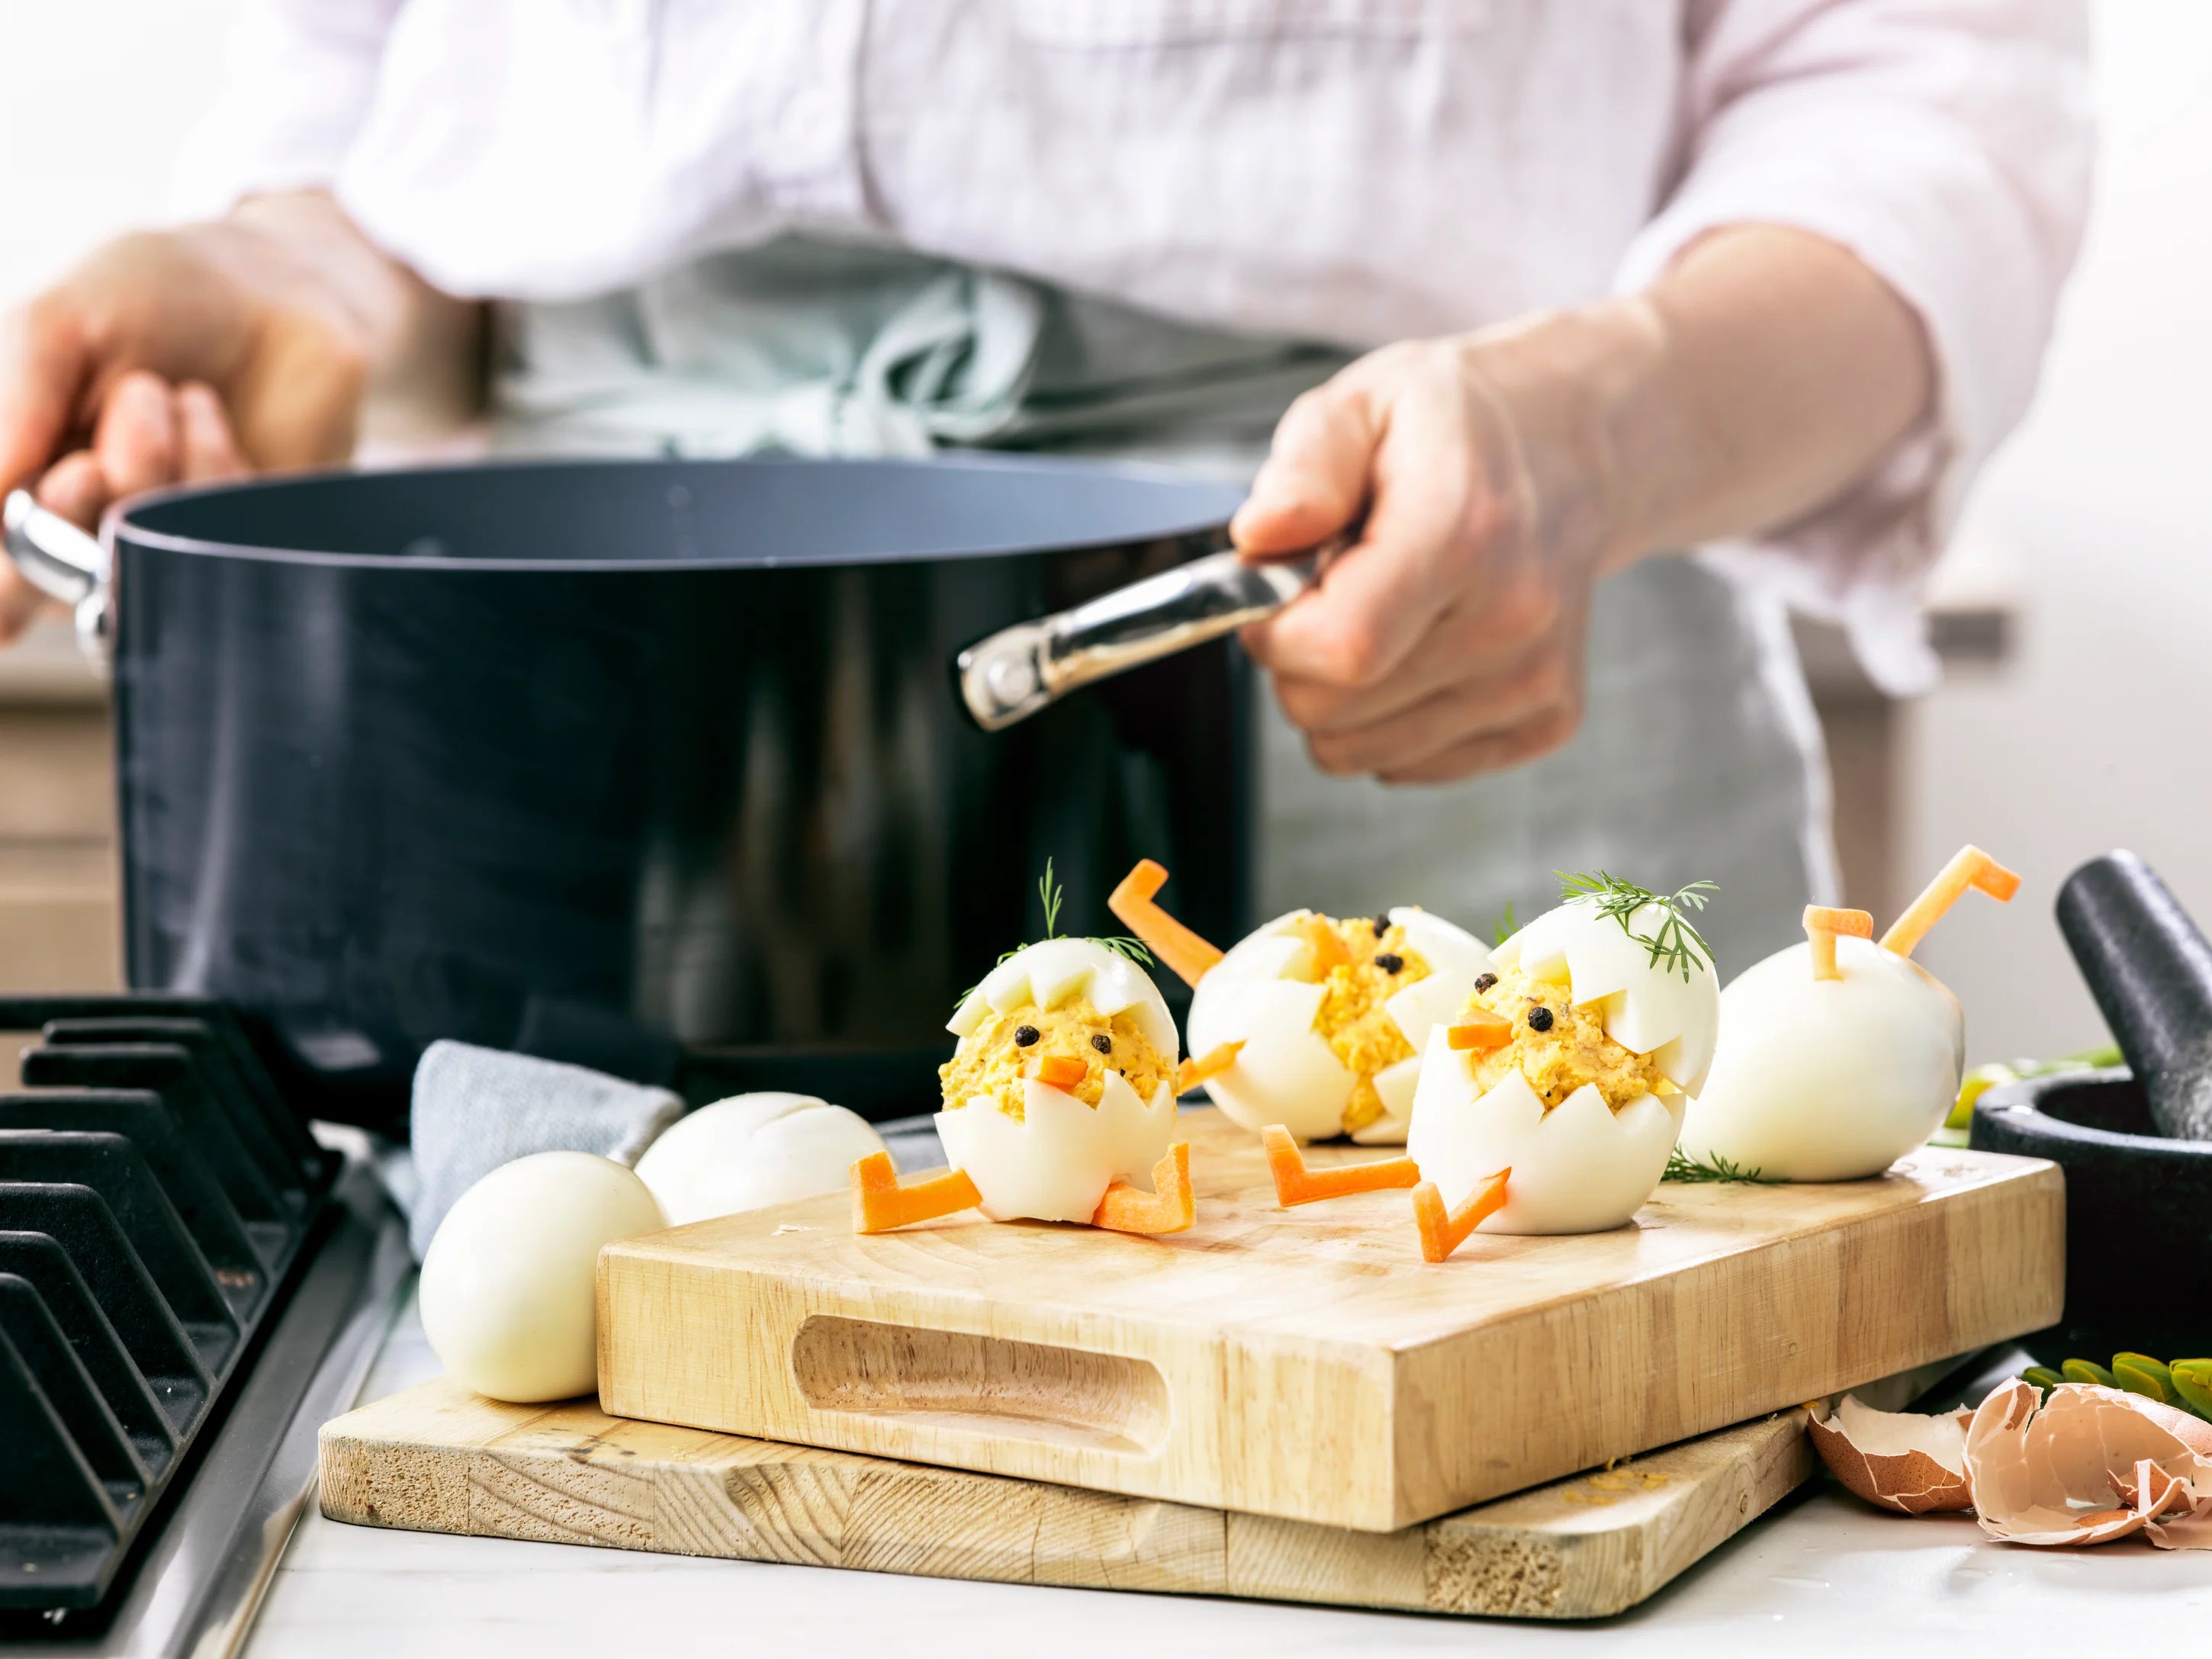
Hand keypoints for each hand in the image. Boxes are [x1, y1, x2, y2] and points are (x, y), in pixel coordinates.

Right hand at [0, 217, 373, 640]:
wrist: (270, 288)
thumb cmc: (147, 301)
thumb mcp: (53, 328)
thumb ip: (10, 406)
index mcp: (22, 486)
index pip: (4, 575)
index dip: (13, 564)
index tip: (58, 479)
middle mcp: (89, 529)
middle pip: (60, 588)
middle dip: (73, 519)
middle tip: (89, 462)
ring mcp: (170, 542)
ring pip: (144, 558)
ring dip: (144, 468)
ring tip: (156, 393)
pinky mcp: (248, 541)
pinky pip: (220, 542)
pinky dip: (207, 467)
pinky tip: (204, 412)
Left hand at [1233, 316, 1635, 783]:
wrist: (1570, 450)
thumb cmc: (1457, 429)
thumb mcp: (1362, 404)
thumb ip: (1305, 469)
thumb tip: (1259, 537)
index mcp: (1465, 535)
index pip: (1339, 647)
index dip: (1274, 633)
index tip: (1274, 591)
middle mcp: (1512, 619)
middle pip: (1335, 710)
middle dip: (1297, 661)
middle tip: (1330, 592)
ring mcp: (1534, 681)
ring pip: (1360, 752)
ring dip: (1340, 696)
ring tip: (1380, 614)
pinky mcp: (1544, 720)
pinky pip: (1407, 766)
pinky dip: (1388, 720)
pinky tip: (1418, 647)